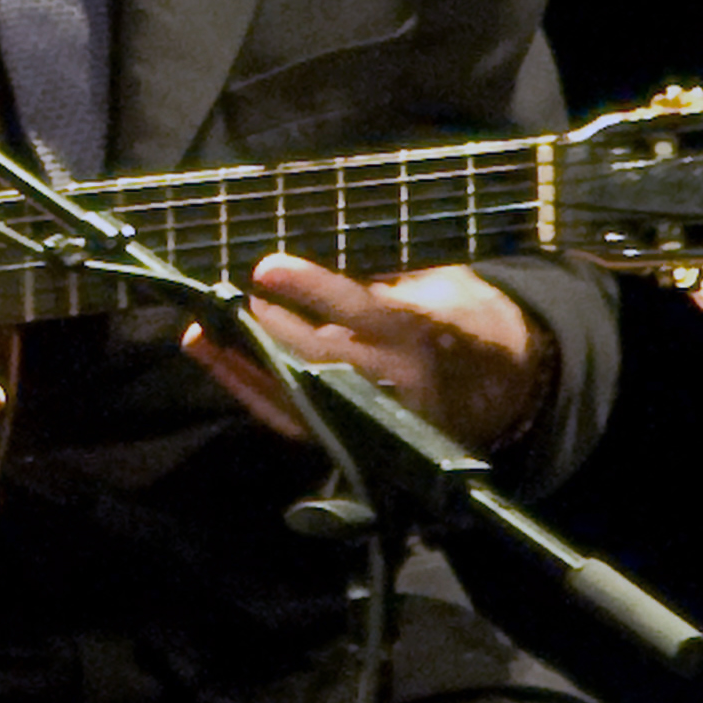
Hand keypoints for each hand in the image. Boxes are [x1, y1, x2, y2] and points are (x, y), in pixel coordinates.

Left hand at [183, 254, 550, 454]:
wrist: (502, 383)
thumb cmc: (458, 314)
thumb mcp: (436, 282)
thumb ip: (382, 278)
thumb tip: (313, 262)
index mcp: (417, 328)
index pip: (357, 309)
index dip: (311, 289)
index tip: (267, 268)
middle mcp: (393, 378)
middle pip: (318, 359)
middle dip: (264, 333)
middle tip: (219, 304)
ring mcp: (373, 415)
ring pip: (300, 397)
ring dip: (244, 368)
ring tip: (200, 336)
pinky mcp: (358, 440)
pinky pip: (299, 422)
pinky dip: (257, 394)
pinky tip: (223, 367)